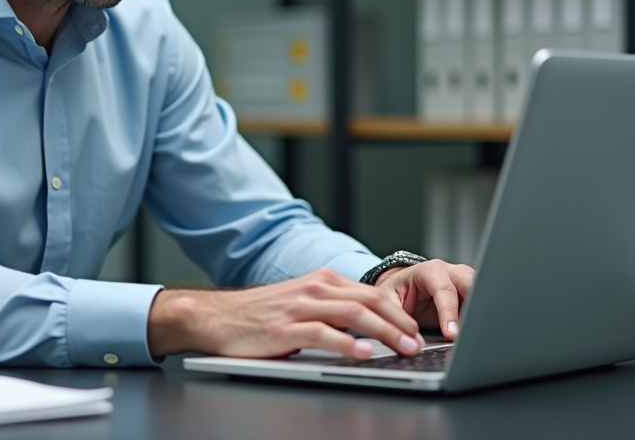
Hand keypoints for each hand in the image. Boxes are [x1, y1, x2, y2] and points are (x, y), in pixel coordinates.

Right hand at [148, 267, 424, 360]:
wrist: (216, 317)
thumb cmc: (260, 315)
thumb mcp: (301, 303)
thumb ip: (332, 309)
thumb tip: (370, 329)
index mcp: (321, 280)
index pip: (371, 293)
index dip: (398, 312)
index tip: (415, 331)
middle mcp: (313, 288)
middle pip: (369, 302)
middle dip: (399, 323)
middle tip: (417, 343)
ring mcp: (299, 308)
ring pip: (353, 316)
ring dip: (384, 333)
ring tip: (403, 348)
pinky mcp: (285, 329)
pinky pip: (323, 334)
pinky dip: (347, 344)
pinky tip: (363, 353)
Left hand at [374, 259, 474, 340]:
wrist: (405, 288)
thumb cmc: (398, 291)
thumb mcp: (388, 299)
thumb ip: (395, 315)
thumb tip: (410, 338)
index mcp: (430, 270)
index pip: (444, 290)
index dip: (449, 313)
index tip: (452, 333)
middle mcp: (451, 272)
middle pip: (471, 284)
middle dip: (475, 305)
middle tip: (473, 330)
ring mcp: (464, 281)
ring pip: (481, 291)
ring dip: (481, 311)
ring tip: (478, 332)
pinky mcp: (471, 294)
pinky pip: (481, 304)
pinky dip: (481, 316)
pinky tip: (479, 330)